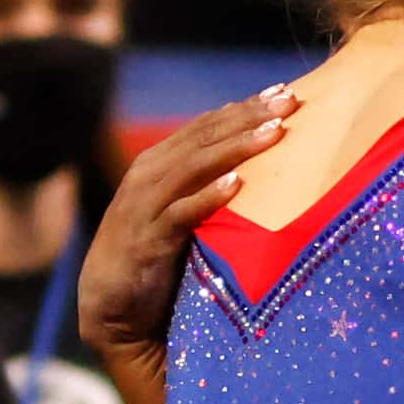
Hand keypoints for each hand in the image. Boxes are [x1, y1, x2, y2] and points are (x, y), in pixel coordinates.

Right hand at [79, 86, 297, 356]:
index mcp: (160, 162)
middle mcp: (149, 175)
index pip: (208, 124)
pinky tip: (236, 186)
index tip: (287, 92)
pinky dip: (207, 197)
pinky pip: (180, 213)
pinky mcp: (145, 240)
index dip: (246, 107)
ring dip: (235, 148)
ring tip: (274, 134)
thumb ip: (207, 184)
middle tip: (289, 102)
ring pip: (194, 166)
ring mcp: (144, 206)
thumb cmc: (158, 258)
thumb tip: (256, 159)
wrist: (114, 310)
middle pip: (205, 136)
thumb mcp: (182, 212)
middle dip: (248, 117)